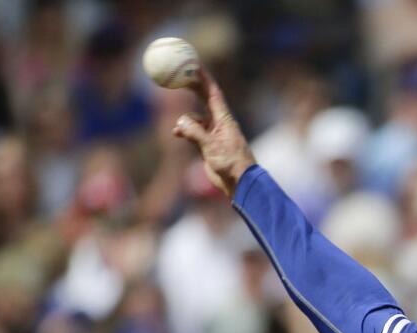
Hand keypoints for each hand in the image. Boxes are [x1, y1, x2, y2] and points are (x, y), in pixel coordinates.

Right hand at [172, 69, 255, 196]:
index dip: (203, 78)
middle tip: (179, 75)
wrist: (239, 183)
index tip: (194, 64)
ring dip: (185, 118)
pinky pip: (193, 131)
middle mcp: (219, 123)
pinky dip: (184, 130)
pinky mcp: (209, 144)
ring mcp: (214, 133)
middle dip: (192, 86)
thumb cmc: (231, 164)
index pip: (213, 92)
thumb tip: (180, 122)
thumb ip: (195, 133)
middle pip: (204, 98)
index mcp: (224, 119)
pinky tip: (176, 134)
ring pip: (195, 117)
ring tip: (177, 129)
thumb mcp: (212, 147)